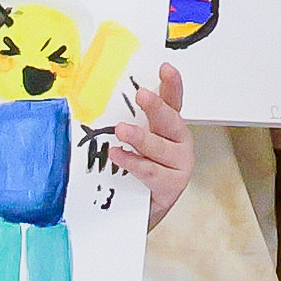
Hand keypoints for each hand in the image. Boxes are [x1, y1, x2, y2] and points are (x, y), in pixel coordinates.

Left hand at [107, 68, 193, 228]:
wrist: (137, 211)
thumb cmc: (135, 173)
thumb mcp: (132, 143)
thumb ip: (126, 124)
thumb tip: (102, 101)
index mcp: (168, 129)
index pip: (173, 101)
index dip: (171, 85)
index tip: (166, 69)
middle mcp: (178, 143)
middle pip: (171, 120)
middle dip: (157, 107)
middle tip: (142, 95)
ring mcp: (178, 165)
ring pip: (160, 147)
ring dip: (141, 138)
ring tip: (122, 130)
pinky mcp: (172, 185)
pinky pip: (151, 171)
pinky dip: (134, 162)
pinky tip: (118, 155)